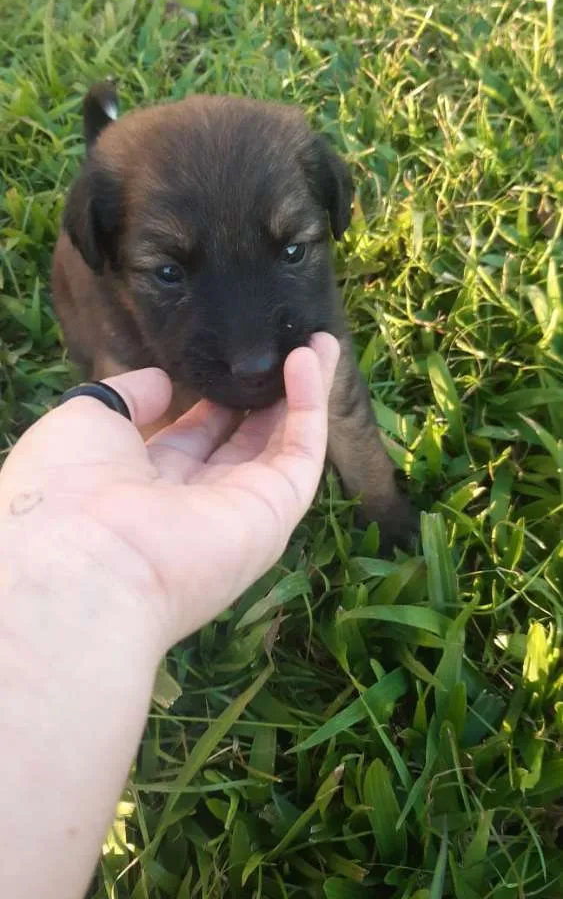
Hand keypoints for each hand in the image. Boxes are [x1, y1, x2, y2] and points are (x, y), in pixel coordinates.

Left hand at [0, 334, 338, 647]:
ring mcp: (240, 510)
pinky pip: (301, 452)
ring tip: (320, 339)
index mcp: (147, 483)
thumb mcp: (87, 421)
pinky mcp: (274, 513)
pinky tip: (307, 360)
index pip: (193, 434)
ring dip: (304, 390)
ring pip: (283, 441)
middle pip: (246, 437)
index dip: (216, 396)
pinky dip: (309, 406)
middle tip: (291, 341)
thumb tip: (164, 383)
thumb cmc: (67, 488)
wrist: (82, 558)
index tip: (232, 359)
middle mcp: (197, 500)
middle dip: (269, 391)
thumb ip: (129, 396)